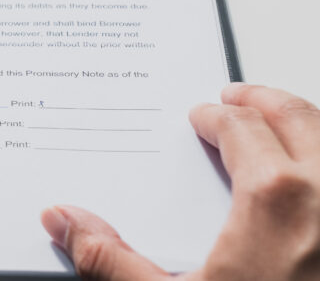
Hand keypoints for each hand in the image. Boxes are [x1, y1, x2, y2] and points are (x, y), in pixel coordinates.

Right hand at [41, 82, 319, 278]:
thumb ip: (113, 260)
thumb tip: (62, 220)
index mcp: (275, 197)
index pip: (240, 126)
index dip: (215, 115)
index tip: (203, 117)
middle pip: (297, 115)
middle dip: (263, 99)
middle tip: (239, 96)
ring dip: (305, 122)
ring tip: (281, 123)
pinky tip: (312, 174)